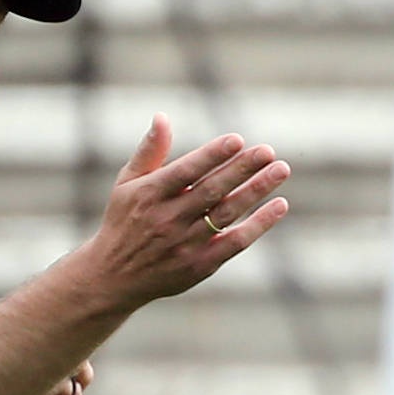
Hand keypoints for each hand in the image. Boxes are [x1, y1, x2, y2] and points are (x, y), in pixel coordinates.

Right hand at [68, 115, 289, 311]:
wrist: (113, 277)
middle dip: (241, 169)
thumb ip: (149, 151)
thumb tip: (162, 117)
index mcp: (148, 195)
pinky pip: (235, 243)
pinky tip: (279, 205)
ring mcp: (184, 244)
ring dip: (256, 191)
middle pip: (211, 191)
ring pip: (227, 214)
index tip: (237, 139)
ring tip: (281, 169)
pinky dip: (259, 225)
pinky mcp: (200, 265)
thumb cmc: (124, 220)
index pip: (185, 172)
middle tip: (268, 151)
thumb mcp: (127, 184)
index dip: (211, 155)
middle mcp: (166, 219)